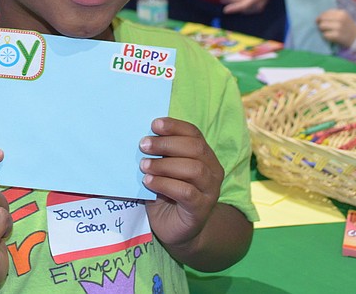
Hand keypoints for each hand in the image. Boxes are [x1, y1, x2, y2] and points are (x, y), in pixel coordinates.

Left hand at [139, 117, 222, 249]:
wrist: (176, 230)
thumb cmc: (167, 195)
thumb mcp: (162, 170)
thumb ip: (159, 154)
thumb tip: (143, 137)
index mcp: (204, 156)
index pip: (194, 134)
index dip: (175, 126)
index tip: (154, 125)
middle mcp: (212, 171)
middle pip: (195, 149)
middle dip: (167, 143)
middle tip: (144, 145)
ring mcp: (210, 191)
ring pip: (194, 169)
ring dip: (165, 164)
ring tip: (144, 166)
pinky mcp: (201, 209)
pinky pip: (186, 192)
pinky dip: (165, 184)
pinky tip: (149, 182)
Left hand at [220, 0, 279, 13]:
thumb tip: (234, 1)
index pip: (244, 5)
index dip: (234, 8)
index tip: (225, 10)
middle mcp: (259, 4)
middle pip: (242, 8)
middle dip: (231, 4)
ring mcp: (259, 7)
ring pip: (243, 10)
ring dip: (233, 5)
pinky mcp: (257, 8)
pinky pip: (246, 9)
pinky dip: (238, 6)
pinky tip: (231, 2)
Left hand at [316, 9, 355, 47]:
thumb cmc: (347, 27)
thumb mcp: (343, 17)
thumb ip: (332, 15)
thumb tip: (317, 18)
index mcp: (341, 13)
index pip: (324, 13)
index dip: (321, 17)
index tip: (323, 21)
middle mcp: (340, 19)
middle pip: (321, 19)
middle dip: (321, 24)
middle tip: (325, 28)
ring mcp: (339, 27)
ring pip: (321, 26)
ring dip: (322, 30)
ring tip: (329, 32)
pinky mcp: (337, 36)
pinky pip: (324, 35)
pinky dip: (325, 36)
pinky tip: (331, 37)